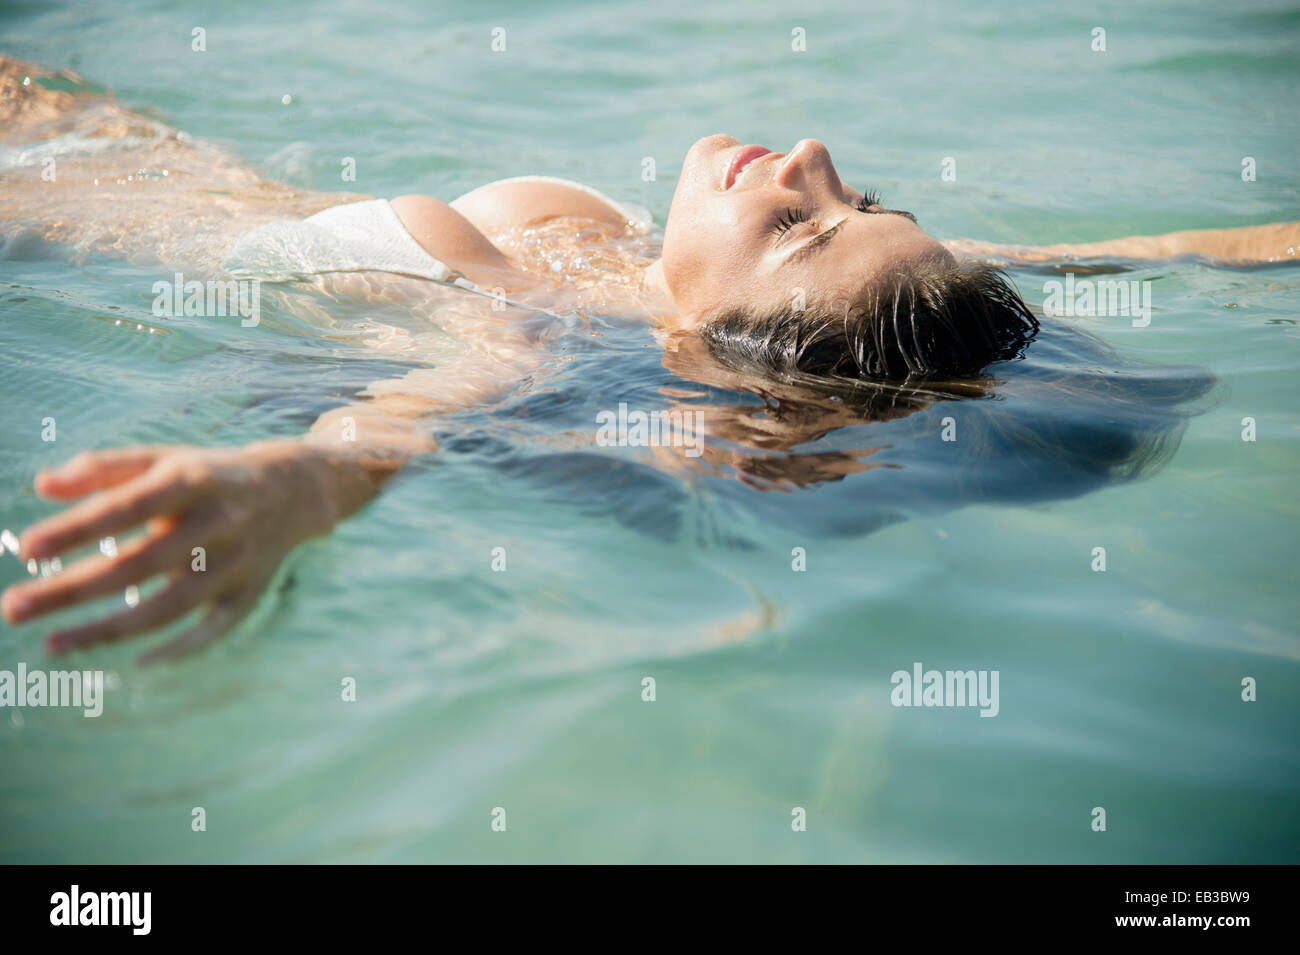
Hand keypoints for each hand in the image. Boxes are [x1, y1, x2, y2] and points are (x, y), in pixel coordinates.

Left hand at [1, 441, 338, 663]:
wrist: (293, 490)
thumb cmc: (207, 474)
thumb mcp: (163, 458)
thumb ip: (103, 468)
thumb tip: (43, 485)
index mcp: (192, 480)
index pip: (127, 507)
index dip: (78, 529)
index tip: (27, 549)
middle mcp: (218, 523)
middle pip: (138, 565)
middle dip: (73, 590)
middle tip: (12, 609)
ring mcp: (237, 564)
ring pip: (169, 608)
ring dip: (107, 631)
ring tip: (51, 644)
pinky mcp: (251, 594)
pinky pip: (211, 632)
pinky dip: (175, 651)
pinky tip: (130, 662)